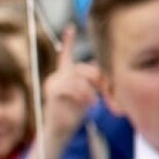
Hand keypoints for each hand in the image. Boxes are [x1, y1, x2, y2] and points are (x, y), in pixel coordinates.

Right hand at [42, 26, 101, 141]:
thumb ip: (92, 83)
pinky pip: (72, 87)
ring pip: (78, 77)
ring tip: (94, 102)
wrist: (60, 130)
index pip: (66, 54)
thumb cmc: (74, 113)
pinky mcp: (53, 91)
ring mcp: (53, 82)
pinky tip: (90, 104)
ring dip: (91, 90)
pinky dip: (84, 95)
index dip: (68, 41)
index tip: (71, 27)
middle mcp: (57, 75)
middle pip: (82, 68)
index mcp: (64, 74)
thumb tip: (105, 73)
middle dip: (98, 78)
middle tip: (106, 90)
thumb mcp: (86, 95)